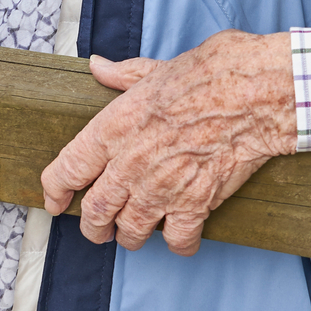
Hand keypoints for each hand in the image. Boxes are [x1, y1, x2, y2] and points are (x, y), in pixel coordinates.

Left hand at [41, 30, 296, 255]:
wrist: (255, 93)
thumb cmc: (208, 74)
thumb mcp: (156, 69)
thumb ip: (123, 76)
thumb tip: (98, 67)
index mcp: (113, 128)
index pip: (66, 170)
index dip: (55, 191)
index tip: (55, 201)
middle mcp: (130, 164)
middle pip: (95, 212)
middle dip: (92, 227)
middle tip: (97, 229)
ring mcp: (161, 188)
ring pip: (130, 232)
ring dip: (130, 236)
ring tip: (134, 234)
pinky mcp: (195, 204)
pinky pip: (177, 240)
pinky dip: (178, 243)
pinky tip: (180, 237)